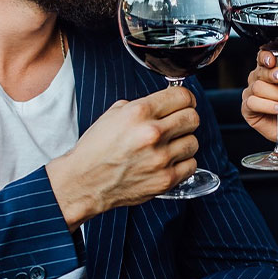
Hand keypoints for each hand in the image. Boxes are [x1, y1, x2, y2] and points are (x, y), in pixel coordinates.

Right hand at [48, 87, 199, 227]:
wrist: (84, 181)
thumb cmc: (97, 149)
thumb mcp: (114, 114)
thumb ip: (143, 105)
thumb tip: (167, 103)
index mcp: (139, 112)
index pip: (183, 96)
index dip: (185, 99)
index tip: (184, 103)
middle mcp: (152, 133)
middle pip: (193, 117)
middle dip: (186, 118)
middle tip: (178, 124)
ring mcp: (161, 158)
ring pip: (193, 141)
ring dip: (183, 142)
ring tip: (169, 146)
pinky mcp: (165, 179)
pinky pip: (191, 164)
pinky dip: (183, 163)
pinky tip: (169, 161)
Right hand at [241, 48, 277, 156]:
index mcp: (273, 70)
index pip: (263, 56)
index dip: (266, 56)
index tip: (273, 60)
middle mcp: (261, 81)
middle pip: (259, 71)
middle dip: (274, 75)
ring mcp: (254, 95)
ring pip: (257, 87)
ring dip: (277, 94)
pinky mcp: (249, 111)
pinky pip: (252, 103)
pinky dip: (268, 105)